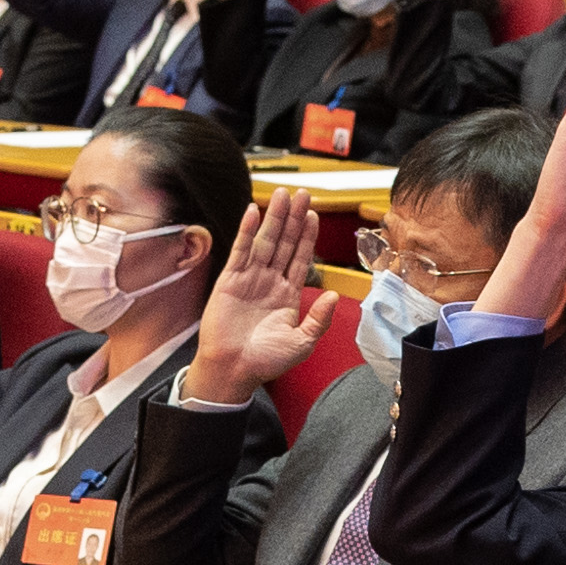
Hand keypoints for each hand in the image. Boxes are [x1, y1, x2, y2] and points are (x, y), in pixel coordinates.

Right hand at [182, 190, 334, 404]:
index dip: (307, 236)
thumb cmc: (265, 361)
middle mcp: (269, 282)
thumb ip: (319, 319)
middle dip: (294, 218)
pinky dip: (246, 231)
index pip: (300, 258)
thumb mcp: (302, 342)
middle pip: (285, 243)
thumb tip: (335, 295)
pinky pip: (240, 250)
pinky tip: (254, 212)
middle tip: (302, 194)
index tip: (314, 215)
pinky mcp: (230, 280)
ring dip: (274, 218)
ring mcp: (250, 279)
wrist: (233, 370)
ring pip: (265, 241)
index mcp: (288, 294)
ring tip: (282, 195)